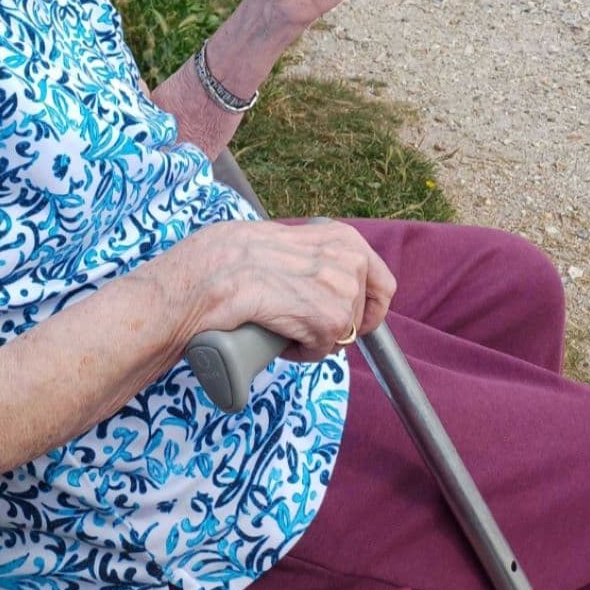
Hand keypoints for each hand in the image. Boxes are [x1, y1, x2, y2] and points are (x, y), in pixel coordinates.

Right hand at [178, 218, 395, 360]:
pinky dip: (300, 352)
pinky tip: (277, 335)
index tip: (348, 322)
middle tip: (299, 323)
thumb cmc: (230, 257)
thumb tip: (325, 278)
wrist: (207, 274)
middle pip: (363, 316)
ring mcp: (342, 289)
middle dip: (334, 327)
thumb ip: (312, 254)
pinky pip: (322, 351)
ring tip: (279, 323)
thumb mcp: (286, 240)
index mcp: (342, 236)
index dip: (368, 309)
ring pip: (341, 335)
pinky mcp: (328, 320)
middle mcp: (350, 258)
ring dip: (313, 339)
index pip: (383, 283)